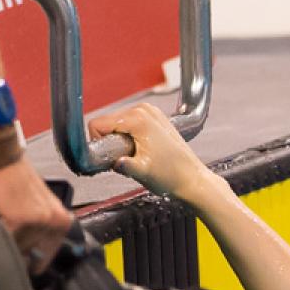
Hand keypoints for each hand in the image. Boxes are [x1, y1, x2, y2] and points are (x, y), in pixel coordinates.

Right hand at [0, 156, 72, 273]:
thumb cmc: (13, 179)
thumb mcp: (36, 207)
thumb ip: (38, 230)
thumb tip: (30, 255)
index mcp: (62, 220)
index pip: (48, 257)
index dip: (34, 261)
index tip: (25, 262)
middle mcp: (54, 222)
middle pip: (30, 256)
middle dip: (17, 250)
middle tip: (8, 233)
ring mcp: (36, 222)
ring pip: (15, 249)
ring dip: (4, 240)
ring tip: (1, 219)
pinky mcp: (17, 220)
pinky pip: (2, 239)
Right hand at [89, 103, 215, 201]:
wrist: (191, 179)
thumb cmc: (171, 176)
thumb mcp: (141, 172)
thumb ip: (122, 165)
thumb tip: (108, 162)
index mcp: (138, 118)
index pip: (97, 124)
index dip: (97, 143)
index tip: (109, 157)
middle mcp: (143, 110)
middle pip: (106, 123)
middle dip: (109, 142)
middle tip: (125, 160)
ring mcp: (150, 112)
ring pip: (116, 124)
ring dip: (118, 141)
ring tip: (135, 156)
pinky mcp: (154, 118)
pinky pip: (128, 125)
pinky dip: (128, 138)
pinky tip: (140, 151)